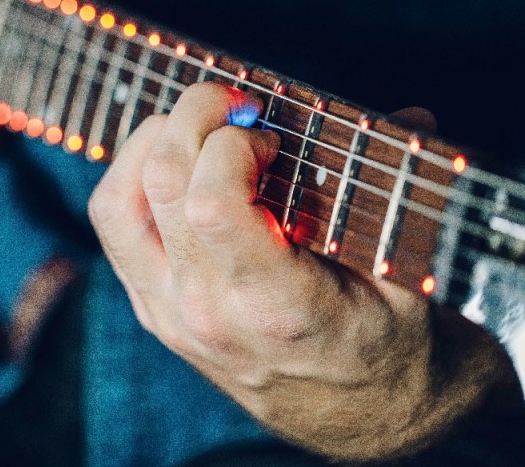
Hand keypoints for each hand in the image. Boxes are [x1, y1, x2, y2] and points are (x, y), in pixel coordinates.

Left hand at [88, 82, 520, 460]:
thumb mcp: (404, 273)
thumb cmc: (387, 341)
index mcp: (276, 307)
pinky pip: (115, 228)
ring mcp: (170, 316)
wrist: (357, 419)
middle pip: (162, 185)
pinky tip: (176, 161)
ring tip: (197, 126)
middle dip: (194, 118)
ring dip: (151, 144)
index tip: (272, 135)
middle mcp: (208, 314)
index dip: (233, 144)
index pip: (212, 203)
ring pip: (118, 204)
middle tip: (235, 104)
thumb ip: (393, 195)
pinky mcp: (152, 310)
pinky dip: (133, 178)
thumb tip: (410, 116)